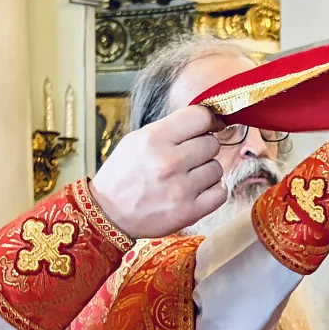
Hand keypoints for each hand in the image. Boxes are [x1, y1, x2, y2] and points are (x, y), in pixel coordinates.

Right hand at [90, 104, 223, 237]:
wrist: (108, 213)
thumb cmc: (123, 175)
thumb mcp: (137, 140)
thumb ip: (170, 129)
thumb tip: (205, 121)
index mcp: (154, 138)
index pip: (201, 116)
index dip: (209, 120)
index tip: (209, 126)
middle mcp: (169, 161)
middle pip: (212, 143)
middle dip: (203, 148)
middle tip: (189, 157)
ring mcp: (181, 188)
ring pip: (217, 168)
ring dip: (206, 172)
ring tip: (188, 177)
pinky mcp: (189, 211)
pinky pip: (220, 193)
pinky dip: (212, 192)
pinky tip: (197, 191)